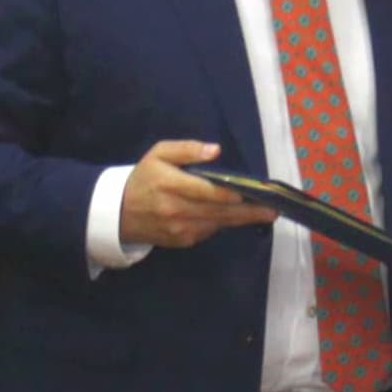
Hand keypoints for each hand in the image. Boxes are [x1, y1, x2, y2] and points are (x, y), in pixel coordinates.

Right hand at [119, 139, 269, 249]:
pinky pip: (208, 231)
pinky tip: (231, 215)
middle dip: (249, 212)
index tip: (254, 194)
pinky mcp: (182, 241)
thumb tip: (216, 150)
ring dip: (240, 219)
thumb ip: (187, 150)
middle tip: (273, 210)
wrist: (119, 213)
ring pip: (218, 224)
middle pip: (219, 212)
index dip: (232, 195)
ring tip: (263, 212)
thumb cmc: (144, 178)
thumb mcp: (159, 153)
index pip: (207, 192)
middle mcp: (176, 210)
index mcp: (170, 185)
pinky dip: (220, 222)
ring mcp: (179, 228)